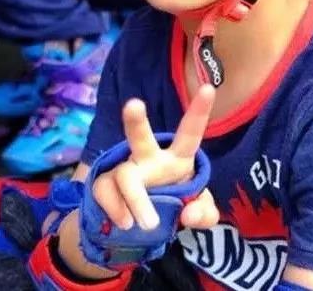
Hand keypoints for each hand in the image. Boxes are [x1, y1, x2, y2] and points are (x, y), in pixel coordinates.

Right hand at [93, 84, 218, 231]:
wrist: (139, 224)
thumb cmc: (174, 204)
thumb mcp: (198, 212)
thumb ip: (204, 213)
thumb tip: (188, 214)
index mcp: (177, 158)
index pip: (190, 132)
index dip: (199, 111)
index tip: (209, 88)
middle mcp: (149, 158)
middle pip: (141, 137)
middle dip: (136, 121)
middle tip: (134, 104)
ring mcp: (125, 169)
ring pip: (126, 176)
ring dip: (137, 201)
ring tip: (148, 225)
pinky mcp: (104, 183)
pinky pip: (106, 192)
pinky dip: (117, 210)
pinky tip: (125, 223)